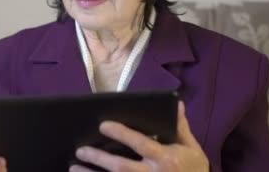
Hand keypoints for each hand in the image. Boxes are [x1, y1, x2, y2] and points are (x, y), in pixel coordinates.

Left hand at [70, 101, 208, 171]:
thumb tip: (176, 103)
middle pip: (121, 168)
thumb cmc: (194, 170)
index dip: (122, 134)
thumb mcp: (191, 148)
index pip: (140, 143)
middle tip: (80, 149)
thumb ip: (180, 127)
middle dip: (99, 158)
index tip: (103, 124)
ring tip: (74, 169)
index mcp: (166, 159)